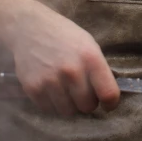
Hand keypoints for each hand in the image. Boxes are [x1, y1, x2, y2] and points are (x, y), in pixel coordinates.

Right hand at [4, 2, 120, 115]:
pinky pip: (48, 109)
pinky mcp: (32, 88)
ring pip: (68, 112)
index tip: (108, 105)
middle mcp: (72, 71)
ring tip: (66, 91)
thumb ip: (98, 69)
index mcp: (91, 58)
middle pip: (87, 106)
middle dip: (88, 102)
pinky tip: (51, 90)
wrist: (30, 28)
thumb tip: (106, 95)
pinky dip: (52, 104)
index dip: (111, 103)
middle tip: (83, 93)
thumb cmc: (65, 36)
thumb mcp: (89, 45)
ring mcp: (51, 81)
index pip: (108, 93)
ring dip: (69, 105)